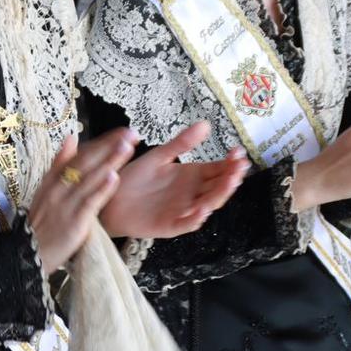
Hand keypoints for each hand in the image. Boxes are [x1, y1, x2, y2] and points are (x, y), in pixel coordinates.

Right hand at [28, 130, 134, 272]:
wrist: (29, 253)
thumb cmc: (42, 222)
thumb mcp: (46, 189)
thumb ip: (59, 164)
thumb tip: (71, 137)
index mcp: (53, 178)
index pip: (80, 155)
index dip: (101, 142)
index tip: (120, 132)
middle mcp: (59, 187)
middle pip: (86, 162)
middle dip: (109, 147)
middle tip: (130, 133)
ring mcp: (66, 204)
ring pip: (90, 179)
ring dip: (109, 162)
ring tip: (127, 147)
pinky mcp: (74, 222)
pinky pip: (89, 202)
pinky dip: (102, 189)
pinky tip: (114, 177)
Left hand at [99, 121, 247, 239]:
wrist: (111, 197)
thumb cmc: (135, 177)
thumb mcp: (160, 155)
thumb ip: (181, 143)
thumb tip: (205, 124)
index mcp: (192, 176)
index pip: (217, 170)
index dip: (230, 162)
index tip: (239, 152)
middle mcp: (192, 194)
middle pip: (217, 187)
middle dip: (230, 177)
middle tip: (240, 167)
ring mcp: (183, 211)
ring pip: (207, 204)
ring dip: (220, 195)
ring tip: (230, 182)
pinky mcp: (170, 225)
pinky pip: (186, 224)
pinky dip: (195, 218)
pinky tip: (202, 209)